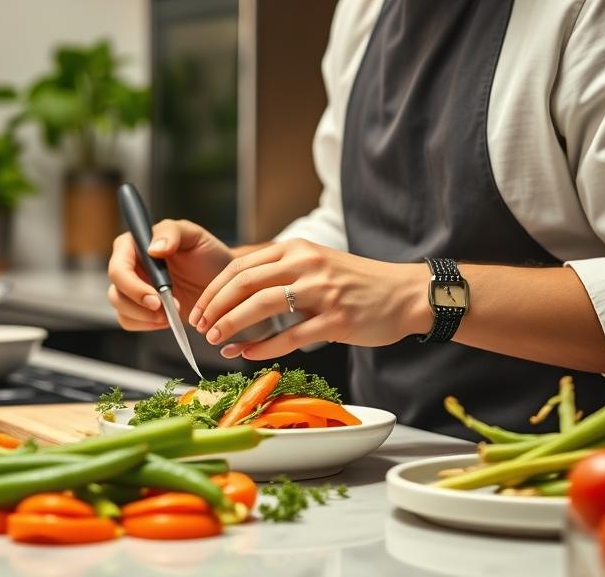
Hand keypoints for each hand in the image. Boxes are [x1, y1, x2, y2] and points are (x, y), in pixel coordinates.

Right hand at [107, 219, 232, 331]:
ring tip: (170, 315)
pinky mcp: (139, 308)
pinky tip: (166, 319)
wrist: (220, 280)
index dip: (132, 285)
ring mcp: (133, 289)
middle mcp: (129, 266)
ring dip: (144, 317)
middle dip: (139, 305)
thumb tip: (152, 248)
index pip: (119, 266)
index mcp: (135, 245)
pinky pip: (128, 321)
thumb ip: (172, 233)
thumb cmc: (207, 254)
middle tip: (166, 310)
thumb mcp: (194, 235)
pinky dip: (146, 325)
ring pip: (120, 308)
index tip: (156, 298)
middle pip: (116, 290)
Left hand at [190, 239, 425, 359]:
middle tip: (200, 327)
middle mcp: (307, 265)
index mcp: (297, 249)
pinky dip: (263, 347)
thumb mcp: (317, 263)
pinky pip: (291, 336)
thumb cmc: (357, 283)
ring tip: (217, 342)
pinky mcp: (336, 319)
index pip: (241, 266)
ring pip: (263, 307)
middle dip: (216, 308)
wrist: (405, 293)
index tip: (199, 308)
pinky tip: (247, 355)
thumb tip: (239, 292)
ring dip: (233, 325)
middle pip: (245, 283)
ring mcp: (322, 292)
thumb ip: (282, 271)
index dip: (214, 289)